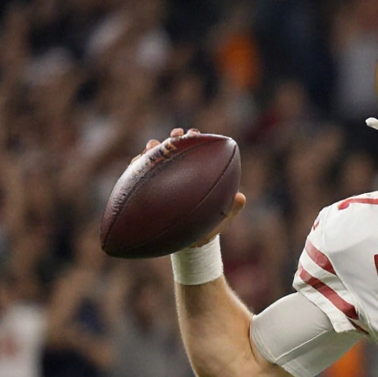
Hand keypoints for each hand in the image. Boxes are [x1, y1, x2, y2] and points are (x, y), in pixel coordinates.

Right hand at [134, 128, 245, 245]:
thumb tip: (241, 198)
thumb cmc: (207, 226)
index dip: (193, 138)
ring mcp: (161, 178)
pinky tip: (136, 162)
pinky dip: (136, 165)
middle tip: (176, 136)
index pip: (195, 150)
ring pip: (154, 157)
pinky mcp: (145, 188)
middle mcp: (178, 172)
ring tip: (152, 146)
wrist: (187, 242)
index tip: (194, 134)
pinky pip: (138, 173)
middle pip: (174, 149)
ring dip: (152, 148)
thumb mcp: (220, 218)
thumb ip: (231, 208)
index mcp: (197, 174)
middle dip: (174, 138)